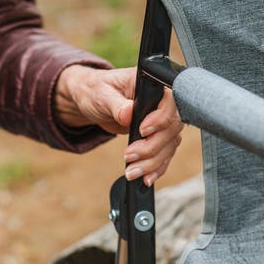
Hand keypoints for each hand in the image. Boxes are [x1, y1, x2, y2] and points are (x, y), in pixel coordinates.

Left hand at [54, 64, 183, 186]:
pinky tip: (145, 178)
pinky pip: (164, 154)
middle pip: (171, 129)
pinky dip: (155, 168)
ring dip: (152, 163)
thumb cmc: (96, 90)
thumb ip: (116, 104)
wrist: (92, 101)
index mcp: (152, 85)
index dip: (160, 120)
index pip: (170, 103)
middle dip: (151, 148)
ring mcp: (161, 121)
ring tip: (131, 172)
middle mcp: (162, 103)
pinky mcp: (156, 136)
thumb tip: (128, 113)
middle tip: (128, 156)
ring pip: (169, 145)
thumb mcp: (101, 95)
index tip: (142, 131)